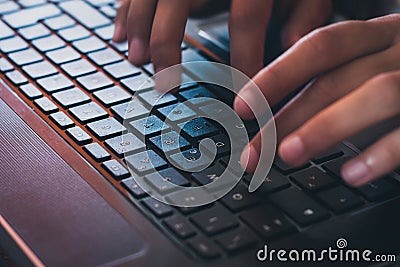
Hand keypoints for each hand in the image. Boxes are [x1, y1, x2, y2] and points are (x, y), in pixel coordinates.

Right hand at [113, 0, 330, 77]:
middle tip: (166, 82)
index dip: (245, 57)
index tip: (243, 93)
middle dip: (169, 43)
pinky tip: (118, 33)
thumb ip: (305, 13)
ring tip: (136, 60)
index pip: (247, 18)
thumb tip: (291, 49)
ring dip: (138, 26)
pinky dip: (126, 9)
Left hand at [235, 14, 399, 185]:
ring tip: (288, 156)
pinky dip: (382, 153)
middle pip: (333, 79)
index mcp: (378, 36)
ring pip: (372, 95)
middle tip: (252, 153)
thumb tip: (280, 120)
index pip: (319, 48)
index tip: (241, 107)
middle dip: (285, 118)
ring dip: (325, 128)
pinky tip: (352, 175)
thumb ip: (335, 86)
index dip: (276, 76)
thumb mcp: (374, 68)